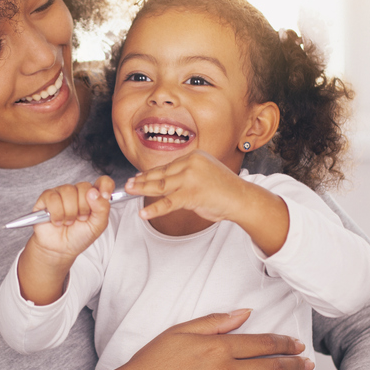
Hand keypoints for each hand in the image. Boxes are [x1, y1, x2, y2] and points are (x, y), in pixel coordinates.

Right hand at [27, 176, 115, 261]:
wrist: (60, 249)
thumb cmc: (79, 236)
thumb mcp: (97, 226)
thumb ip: (102, 208)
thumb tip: (95, 193)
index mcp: (93, 197)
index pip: (103, 181)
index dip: (104, 186)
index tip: (105, 196)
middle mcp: (78, 192)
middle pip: (84, 187)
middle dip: (84, 208)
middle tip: (80, 219)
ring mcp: (62, 193)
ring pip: (68, 191)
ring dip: (69, 212)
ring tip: (68, 221)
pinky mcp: (47, 197)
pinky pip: (53, 198)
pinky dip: (57, 213)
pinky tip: (57, 220)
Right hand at [98, 309, 313, 369]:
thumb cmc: (153, 364)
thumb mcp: (180, 331)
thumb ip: (214, 321)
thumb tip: (243, 313)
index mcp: (218, 348)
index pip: (261, 343)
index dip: (282, 343)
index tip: (295, 343)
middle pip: (271, 366)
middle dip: (293, 363)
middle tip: (306, 362)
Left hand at [124, 151, 246, 223]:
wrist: (242, 198)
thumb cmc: (224, 189)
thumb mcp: (204, 174)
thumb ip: (186, 175)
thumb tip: (166, 182)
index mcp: (194, 156)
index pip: (167, 166)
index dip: (150, 173)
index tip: (137, 177)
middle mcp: (191, 163)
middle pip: (161, 173)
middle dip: (142, 180)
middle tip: (127, 184)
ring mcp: (191, 178)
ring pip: (161, 185)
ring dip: (142, 189)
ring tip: (129, 191)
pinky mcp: (192, 193)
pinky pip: (169, 202)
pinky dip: (155, 209)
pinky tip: (145, 213)